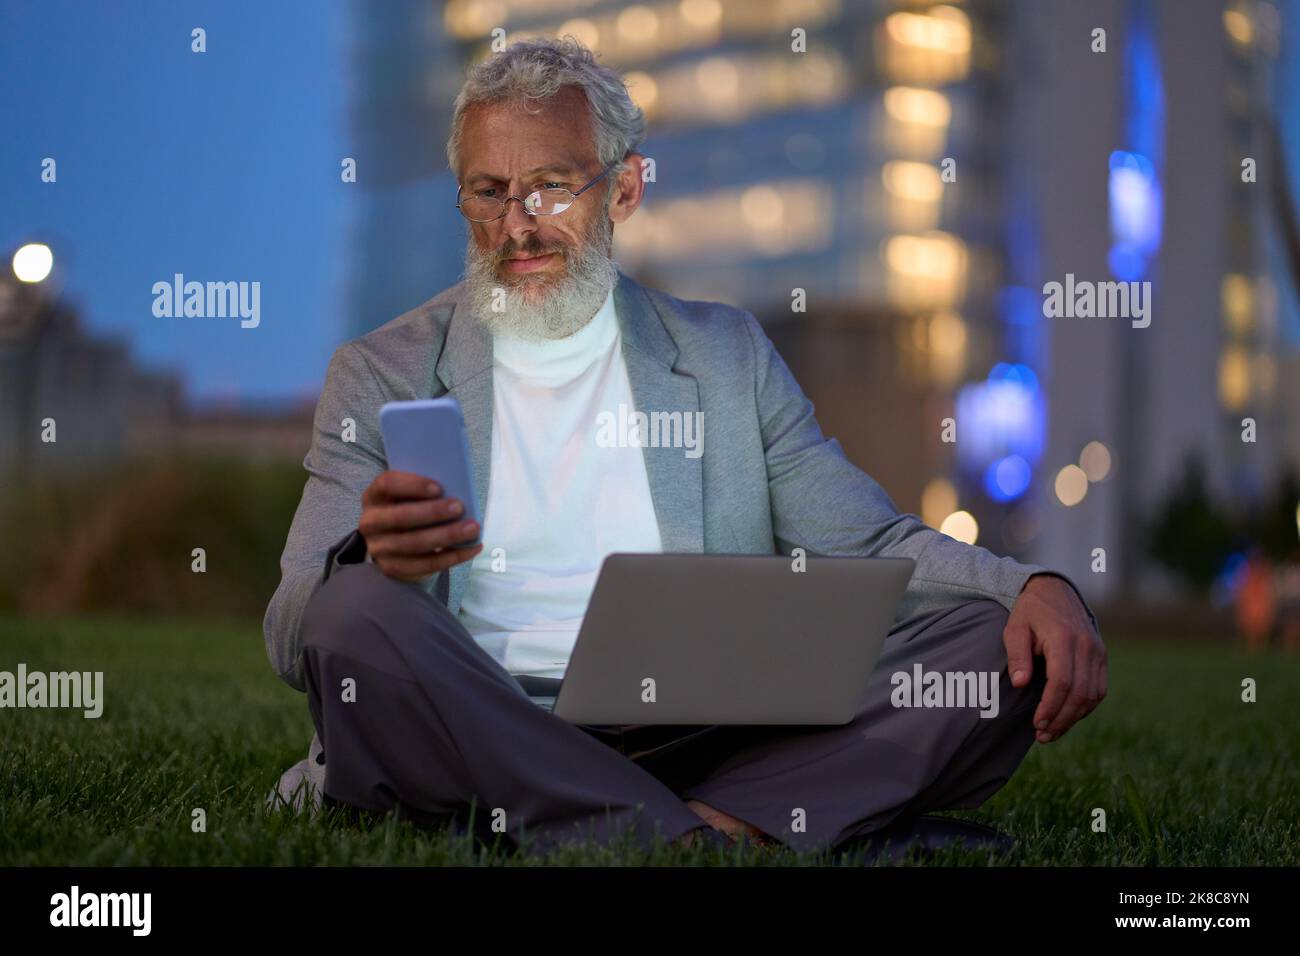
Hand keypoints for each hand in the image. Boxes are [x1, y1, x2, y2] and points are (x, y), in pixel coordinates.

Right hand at [358, 471, 482, 581]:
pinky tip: (472, 548)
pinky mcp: (393, 568)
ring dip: (447, 535)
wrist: (397, 543)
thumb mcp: (410, 496)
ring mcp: (379, 548)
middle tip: (460, 508)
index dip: (413, 485)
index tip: (439, 488)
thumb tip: (457, 490)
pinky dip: (452, 556)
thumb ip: (426, 491)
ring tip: (472, 529)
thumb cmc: (410, 509)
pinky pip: (426, 564)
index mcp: (374, 496)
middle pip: (401, 517)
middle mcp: (371, 522)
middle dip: (433, 512)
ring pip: (415, 544)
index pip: (387, 484)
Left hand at [1002, 574, 1106, 743]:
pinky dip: (1085, 707)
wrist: (1054, 590)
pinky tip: (1068, 717)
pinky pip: (1099, 688)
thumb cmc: (1030, 612)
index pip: (1062, 682)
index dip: (1051, 707)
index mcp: (1064, 638)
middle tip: (1042, 735)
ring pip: (1093, 695)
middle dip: (1062, 719)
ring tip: (1052, 732)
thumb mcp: (1014, 628)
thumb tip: (1021, 683)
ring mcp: (1098, 651)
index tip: (1037, 724)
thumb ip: (1017, 655)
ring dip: (1074, 717)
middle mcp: (1086, 646)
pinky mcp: (1102, 656)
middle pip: (1080, 693)